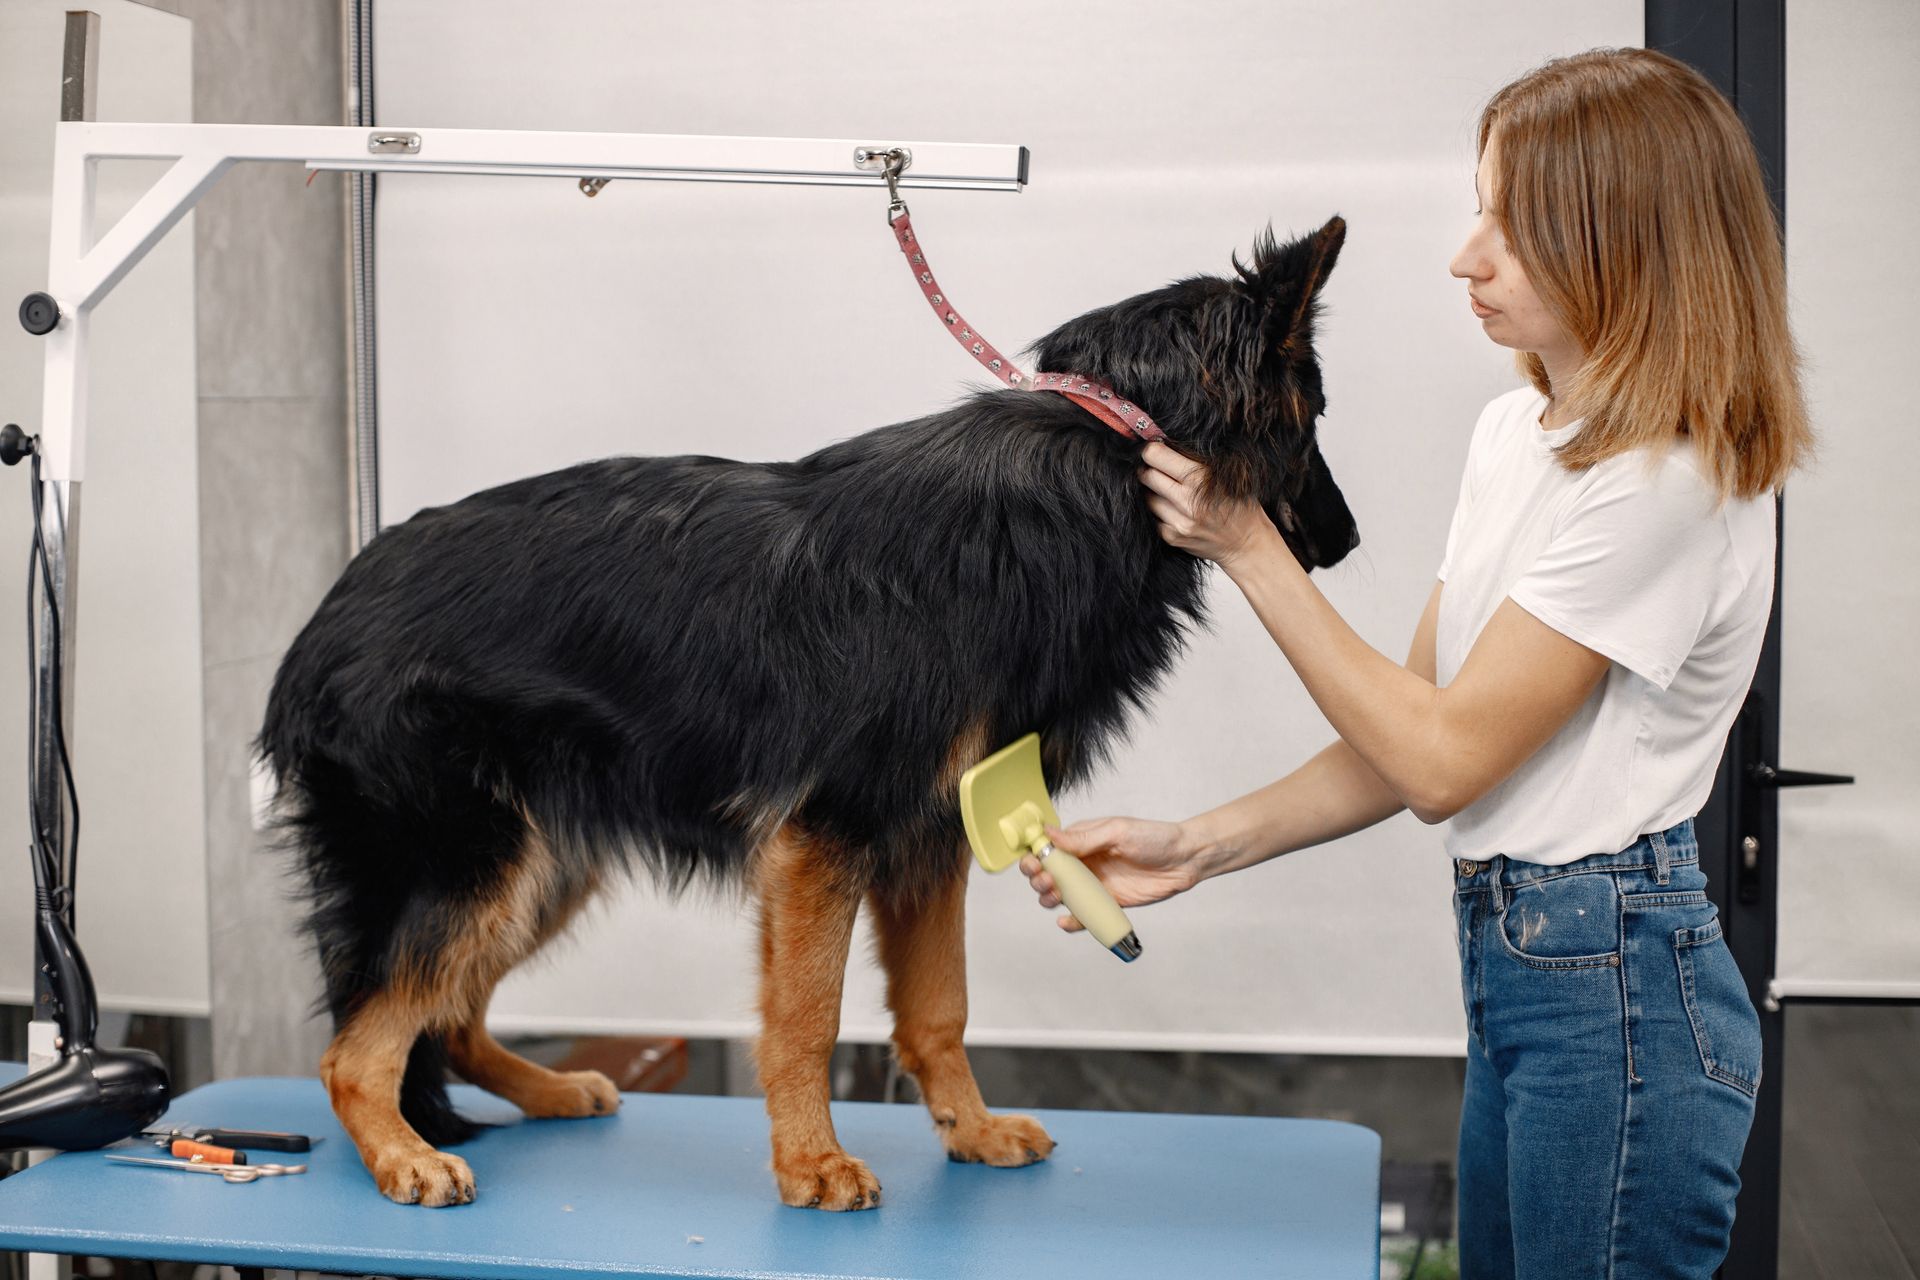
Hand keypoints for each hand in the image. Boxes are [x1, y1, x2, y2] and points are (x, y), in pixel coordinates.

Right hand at [1018, 817, 1199, 933]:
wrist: (1184, 861)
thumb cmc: (1154, 838)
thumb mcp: (1117, 832)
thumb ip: (1083, 838)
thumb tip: (1049, 835)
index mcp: (1081, 840)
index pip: (1047, 848)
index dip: (1034, 856)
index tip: (1033, 863)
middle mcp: (1083, 862)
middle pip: (1047, 874)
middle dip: (1038, 879)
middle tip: (1048, 881)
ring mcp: (1093, 884)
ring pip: (1059, 896)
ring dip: (1049, 898)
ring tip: (1056, 896)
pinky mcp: (1106, 904)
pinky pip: (1083, 915)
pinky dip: (1071, 921)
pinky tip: (1067, 921)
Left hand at [1137, 441, 1277, 569]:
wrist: (1247, 544)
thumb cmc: (1240, 504)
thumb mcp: (1226, 475)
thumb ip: (1195, 460)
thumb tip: (1162, 443)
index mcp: (1201, 478)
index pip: (1156, 456)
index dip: (1150, 450)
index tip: (1153, 449)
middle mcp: (1187, 501)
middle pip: (1146, 476)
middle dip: (1148, 469)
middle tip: (1156, 468)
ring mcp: (1178, 521)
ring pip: (1147, 497)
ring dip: (1154, 491)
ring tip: (1169, 490)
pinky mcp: (1172, 537)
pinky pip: (1154, 516)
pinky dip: (1160, 510)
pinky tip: (1175, 509)